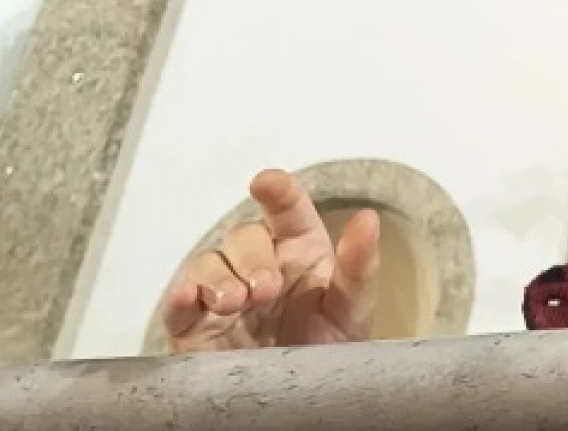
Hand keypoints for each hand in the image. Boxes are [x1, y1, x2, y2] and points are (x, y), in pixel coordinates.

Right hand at [161, 169, 380, 352]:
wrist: (302, 406)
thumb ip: (359, 265)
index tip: (266, 182)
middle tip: (266, 289)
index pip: (287, 209)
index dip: (277, 191)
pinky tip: (190, 298)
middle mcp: (259, 265)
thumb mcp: (352, 309)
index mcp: (299, 250)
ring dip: (218, 277)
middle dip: (252, 257)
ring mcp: (223, 296)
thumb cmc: (328, 348)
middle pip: (243, 236)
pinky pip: (178, 305)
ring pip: (208, 263)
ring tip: (236, 303)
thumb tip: (367, 218)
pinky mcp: (195, 330)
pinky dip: (181, 296)